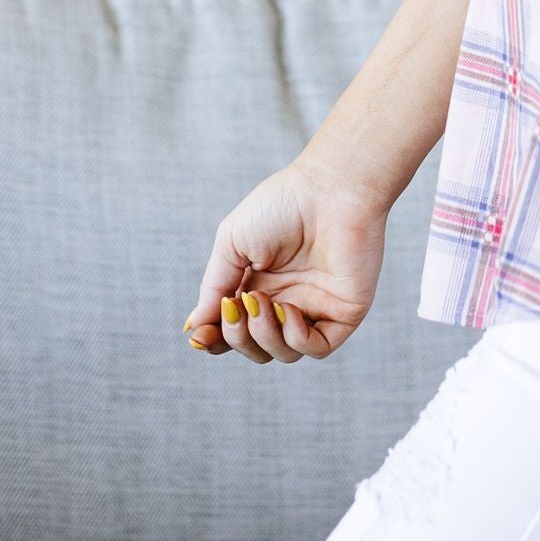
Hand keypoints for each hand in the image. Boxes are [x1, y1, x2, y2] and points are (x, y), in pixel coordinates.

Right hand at [183, 152, 390, 365]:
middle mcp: (287, 301)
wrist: (330, 187)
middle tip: (236, 305)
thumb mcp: (232, 244)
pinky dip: (296, 339)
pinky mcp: (345, 311)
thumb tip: (194, 329)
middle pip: (255, 348)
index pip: (234, 332)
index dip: (215, 341)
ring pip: (284, 353)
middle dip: (237, 337)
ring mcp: (317, 308)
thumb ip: (214, 288)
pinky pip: (318, 347)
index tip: (198, 338)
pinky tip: (288, 311)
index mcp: (259, 287)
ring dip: (263, 335)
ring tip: (261, 300)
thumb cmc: (282, 205)